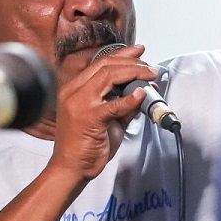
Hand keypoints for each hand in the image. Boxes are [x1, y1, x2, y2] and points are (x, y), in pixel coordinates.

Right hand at [49, 44, 154, 178]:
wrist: (71, 168)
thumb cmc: (85, 145)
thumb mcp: (108, 119)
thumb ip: (123, 104)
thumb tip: (143, 92)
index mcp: (74, 89)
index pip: (99, 63)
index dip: (122, 54)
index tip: (138, 52)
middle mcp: (73, 92)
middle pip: (105, 65)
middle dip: (132, 62)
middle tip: (149, 67)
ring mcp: (79, 103)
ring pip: (108, 76)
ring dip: (133, 73)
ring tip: (148, 76)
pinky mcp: (88, 117)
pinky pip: (113, 104)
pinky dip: (130, 98)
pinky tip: (140, 96)